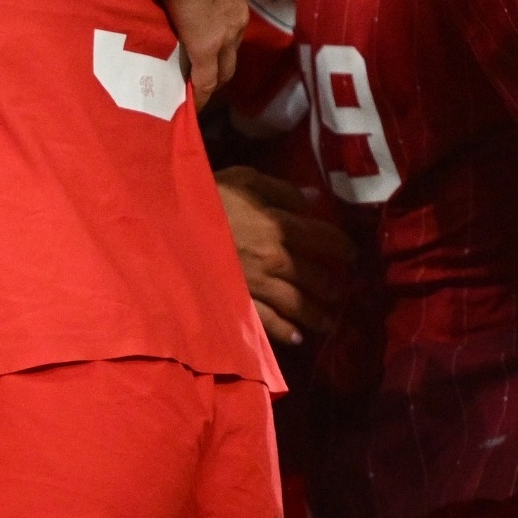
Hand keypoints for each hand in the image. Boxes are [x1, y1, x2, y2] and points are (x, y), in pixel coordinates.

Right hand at [144, 0, 252, 94]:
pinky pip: (205, 81)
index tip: (212, 34)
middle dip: (222, 57)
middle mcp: (238, 16)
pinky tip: (192, 106)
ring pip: (225, 66)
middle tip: (206, 66)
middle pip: (234, 45)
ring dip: (214, 77)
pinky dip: (200, 95)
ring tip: (199, 87)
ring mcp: (225, 36)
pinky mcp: (207, 52)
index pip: (235, 16)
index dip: (225, 27)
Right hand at [219, 164, 353, 345]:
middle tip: (339, 290)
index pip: (327, 240)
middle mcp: (276, 260)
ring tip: (329, 320)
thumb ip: (282, 190)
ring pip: (298, 305)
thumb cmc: (205, 196)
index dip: (344, 247)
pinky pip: (267, 322)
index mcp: (281, 226)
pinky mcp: (238, 302)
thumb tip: (313, 200)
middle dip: (333, 286)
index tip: (352, 254)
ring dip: (318, 314)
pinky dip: (286, 332)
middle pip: (317, 278)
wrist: (166, 225)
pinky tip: (298, 337)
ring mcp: (257, 285)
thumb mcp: (245, 179)